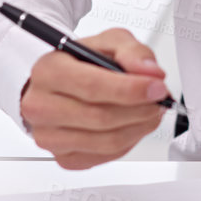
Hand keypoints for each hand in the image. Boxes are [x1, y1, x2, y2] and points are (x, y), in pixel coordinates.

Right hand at [20, 28, 169, 168]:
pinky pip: (105, 156)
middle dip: (140, 110)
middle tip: (158, 101)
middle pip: (101, 117)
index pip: (92, 87)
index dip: (131, 90)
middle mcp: (41, 106)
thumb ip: (132, 51)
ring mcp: (49, 136)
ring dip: (138, 128)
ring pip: (106, 141)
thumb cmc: (82, 64)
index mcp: (48, 71)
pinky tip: (133, 126)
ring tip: (150, 113)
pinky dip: (128, 142)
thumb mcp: (109, 42)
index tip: (156, 88)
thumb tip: (150, 73)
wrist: (61, 86)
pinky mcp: (63, 157)